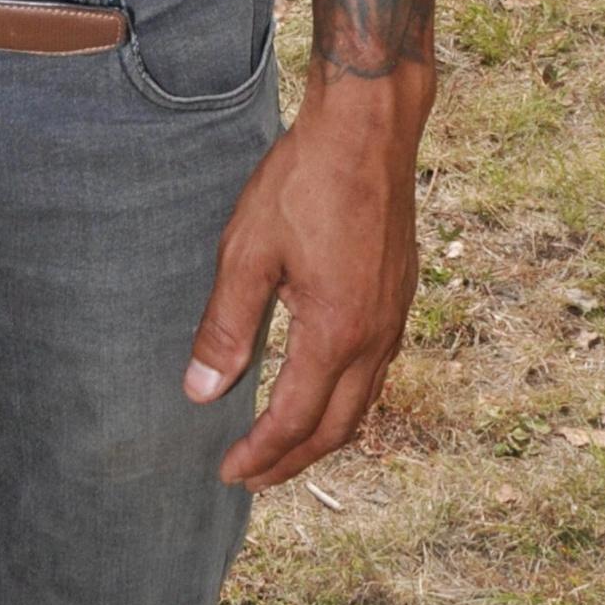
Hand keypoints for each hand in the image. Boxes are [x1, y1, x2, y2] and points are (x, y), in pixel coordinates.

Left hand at [183, 79, 422, 485]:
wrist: (368, 128)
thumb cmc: (304, 181)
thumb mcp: (248, 251)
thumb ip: (226, 327)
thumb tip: (202, 394)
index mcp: (335, 334)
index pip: (293, 421)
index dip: (259, 454)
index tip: (229, 471)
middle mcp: (375, 337)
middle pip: (337, 427)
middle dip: (294, 461)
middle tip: (255, 476)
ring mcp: (395, 316)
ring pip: (363, 401)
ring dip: (324, 433)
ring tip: (288, 444)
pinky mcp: (402, 292)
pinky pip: (378, 368)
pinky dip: (348, 396)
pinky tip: (326, 383)